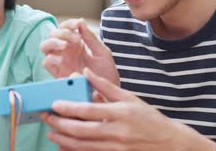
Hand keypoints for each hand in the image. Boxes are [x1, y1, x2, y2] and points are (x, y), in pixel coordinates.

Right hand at [40, 18, 118, 84]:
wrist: (109, 96)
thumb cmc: (107, 75)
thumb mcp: (102, 53)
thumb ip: (91, 38)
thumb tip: (80, 21)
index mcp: (76, 45)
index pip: (65, 28)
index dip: (69, 24)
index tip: (78, 25)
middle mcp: (66, 52)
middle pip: (52, 35)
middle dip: (61, 32)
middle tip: (75, 38)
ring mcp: (60, 63)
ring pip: (45, 47)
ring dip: (53, 42)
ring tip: (65, 45)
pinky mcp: (58, 75)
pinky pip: (47, 63)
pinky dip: (51, 58)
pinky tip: (62, 59)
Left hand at [42, 69, 215, 150]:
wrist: (168, 142)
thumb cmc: (148, 117)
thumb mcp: (129, 97)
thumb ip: (105, 86)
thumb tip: (86, 73)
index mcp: (120, 113)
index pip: (88, 111)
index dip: (69, 108)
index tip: (54, 104)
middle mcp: (117, 132)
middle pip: (81, 131)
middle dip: (60, 125)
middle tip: (47, 118)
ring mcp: (115, 146)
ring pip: (82, 145)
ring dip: (63, 139)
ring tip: (50, 132)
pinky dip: (73, 150)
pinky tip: (63, 145)